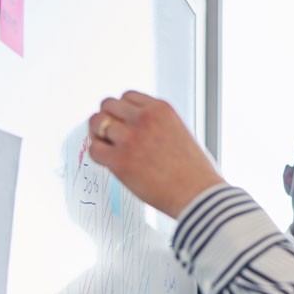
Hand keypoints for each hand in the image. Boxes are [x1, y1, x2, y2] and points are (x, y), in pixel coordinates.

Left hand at [87, 91, 223, 217]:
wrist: (199, 196)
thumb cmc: (194, 172)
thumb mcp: (180, 133)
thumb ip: (157, 125)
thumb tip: (135, 128)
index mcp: (161, 109)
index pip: (127, 96)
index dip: (123, 110)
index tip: (123, 122)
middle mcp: (144, 118)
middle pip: (108, 105)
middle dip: (107, 118)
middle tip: (111, 135)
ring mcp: (130, 138)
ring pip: (97, 122)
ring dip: (99, 135)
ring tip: (108, 148)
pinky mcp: (120, 160)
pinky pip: (95, 149)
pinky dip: (99, 154)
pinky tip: (110, 163)